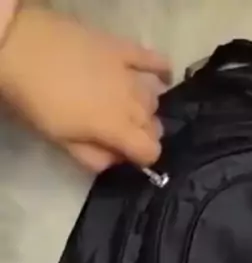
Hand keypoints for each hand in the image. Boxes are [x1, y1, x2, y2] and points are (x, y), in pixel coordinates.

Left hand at [0, 7, 169, 171]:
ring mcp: (131, 73)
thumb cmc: (38, 101)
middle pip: (154, 125)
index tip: (130, 157)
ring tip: (130, 108)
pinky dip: (162, 71)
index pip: (151, 150)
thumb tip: (117, 161)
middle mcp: (132, 102)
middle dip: (144, 134)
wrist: (23, 47)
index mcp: (117, 128)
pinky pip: (155, 59)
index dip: (144, 159)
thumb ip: (94, 157)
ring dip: (147, 108)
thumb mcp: (62, 141)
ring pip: (155, 98)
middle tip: (122, 133)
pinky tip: (163, 78)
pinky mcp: (124, 49)